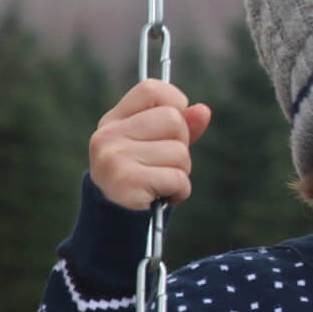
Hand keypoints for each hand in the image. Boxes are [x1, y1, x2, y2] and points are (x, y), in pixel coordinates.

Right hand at [89, 78, 211, 209]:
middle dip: (182, 146)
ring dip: (181, 173)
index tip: (175, 127)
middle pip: (173, 120)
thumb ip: (182, 127)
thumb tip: (203, 110)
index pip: (152, 89)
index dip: (174, 103)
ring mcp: (114, 157)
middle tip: (164, 165)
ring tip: (162, 183)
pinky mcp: (126, 182)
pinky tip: (163, 196)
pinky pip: (177, 178)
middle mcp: (108, 135)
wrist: (117, 222)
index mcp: (114, 121)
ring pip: (180, 152)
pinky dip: (180, 191)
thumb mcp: (158, 148)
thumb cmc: (141, 179)